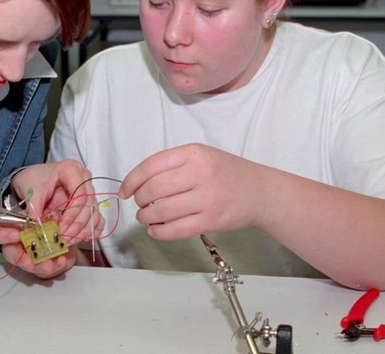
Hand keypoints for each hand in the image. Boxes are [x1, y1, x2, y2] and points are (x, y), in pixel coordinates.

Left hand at [0, 160, 103, 278]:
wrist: (32, 180)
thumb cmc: (32, 179)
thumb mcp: (30, 191)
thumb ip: (34, 208)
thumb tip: (38, 228)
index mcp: (72, 169)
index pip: (80, 194)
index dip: (72, 213)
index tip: (61, 228)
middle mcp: (84, 179)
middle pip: (89, 205)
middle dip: (77, 226)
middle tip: (64, 239)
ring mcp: (88, 192)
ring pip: (94, 214)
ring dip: (83, 231)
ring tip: (68, 242)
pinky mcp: (88, 205)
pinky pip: (97, 219)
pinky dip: (91, 231)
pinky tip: (81, 239)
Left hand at [119, 143, 265, 239]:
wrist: (260, 191)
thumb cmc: (225, 172)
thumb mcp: (201, 156)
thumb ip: (172, 165)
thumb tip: (137, 184)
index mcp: (193, 153)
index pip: (151, 166)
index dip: (131, 180)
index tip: (124, 191)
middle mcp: (200, 173)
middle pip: (154, 189)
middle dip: (140, 200)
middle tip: (140, 204)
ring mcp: (207, 198)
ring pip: (163, 211)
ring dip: (147, 217)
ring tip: (146, 217)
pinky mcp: (212, 220)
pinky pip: (177, 229)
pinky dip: (160, 232)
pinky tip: (155, 230)